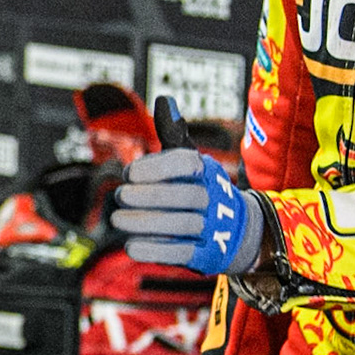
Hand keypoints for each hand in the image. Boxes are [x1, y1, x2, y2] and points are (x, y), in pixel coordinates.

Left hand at [112, 148, 262, 275]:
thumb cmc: (198, 186)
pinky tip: (131, 246)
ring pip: (182, 226)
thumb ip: (172, 133)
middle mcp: (214, 198)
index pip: (185, 165)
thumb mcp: (188, 159)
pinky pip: (182, 253)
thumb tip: (164, 100)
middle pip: (184, 197)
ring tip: (118, 219)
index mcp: (206, 170)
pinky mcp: (207, 255)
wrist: (236, 228)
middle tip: (119, 196)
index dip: (156, 168)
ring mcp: (214, 228)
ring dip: (146, 223)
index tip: (129, 173)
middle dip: (148, 197)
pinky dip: (155, 251)